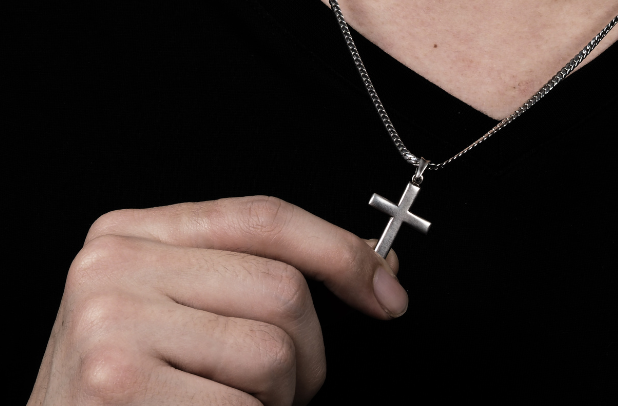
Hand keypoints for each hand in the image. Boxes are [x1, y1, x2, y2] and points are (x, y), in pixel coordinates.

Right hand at [28, 196, 403, 404]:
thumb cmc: (136, 384)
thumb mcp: (185, 308)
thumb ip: (261, 274)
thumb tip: (377, 267)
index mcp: (132, 234)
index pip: (264, 217)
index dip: (341, 253)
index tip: (386, 292)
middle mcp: (113, 267)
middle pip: (282, 288)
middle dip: (305, 352)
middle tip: (274, 386)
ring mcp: (111, 323)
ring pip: (274, 350)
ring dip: (278, 397)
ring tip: (230, 403)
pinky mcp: (118, 383)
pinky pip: (245, 405)